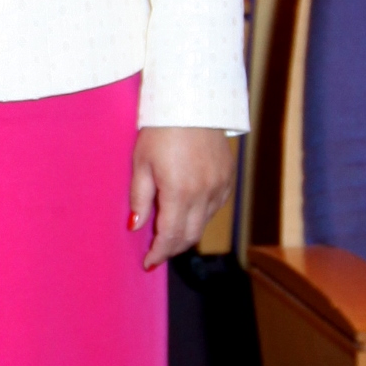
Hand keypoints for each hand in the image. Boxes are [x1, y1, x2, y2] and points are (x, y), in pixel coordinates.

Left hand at [129, 126, 237, 270]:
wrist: (193, 102)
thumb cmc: (160, 130)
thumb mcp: (141, 162)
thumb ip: (140, 199)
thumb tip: (136, 227)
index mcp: (179, 192)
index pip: (171, 236)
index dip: (159, 253)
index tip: (148, 263)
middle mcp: (204, 194)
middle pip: (190, 235)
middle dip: (172, 247)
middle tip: (157, 252)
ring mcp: (220, 187)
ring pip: (203, 223)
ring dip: (186, 231)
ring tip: (169, 230)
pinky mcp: (228, 178)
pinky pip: (215, 207)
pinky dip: (200, 215)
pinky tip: (187, 209)